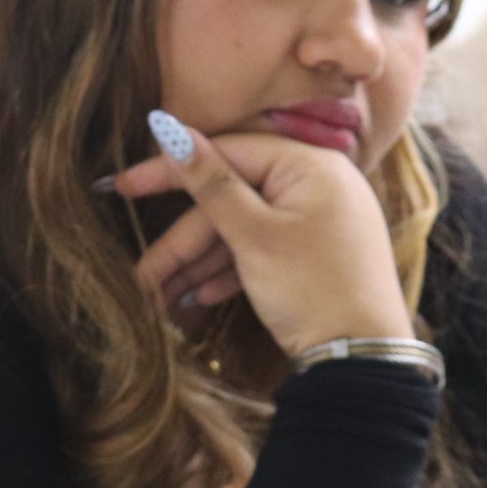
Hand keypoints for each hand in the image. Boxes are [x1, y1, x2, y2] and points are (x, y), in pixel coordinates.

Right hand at [106, 113, 410, 356]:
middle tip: (143, 272)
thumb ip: (210, 183)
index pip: (226, 153)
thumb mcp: (254, 235)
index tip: (122, 186)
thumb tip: (170, 130)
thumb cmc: (312, 288)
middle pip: (230, 199)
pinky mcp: (317, 252)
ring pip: (242, 229)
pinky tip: (203, 296)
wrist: (364, 357)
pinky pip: (263, 248)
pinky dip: (231, 269)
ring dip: (200, 262)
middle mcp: (318, 183)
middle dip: (184, 241)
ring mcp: (319, 219)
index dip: (169, 170)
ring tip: (161, 295)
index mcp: (310, 165)